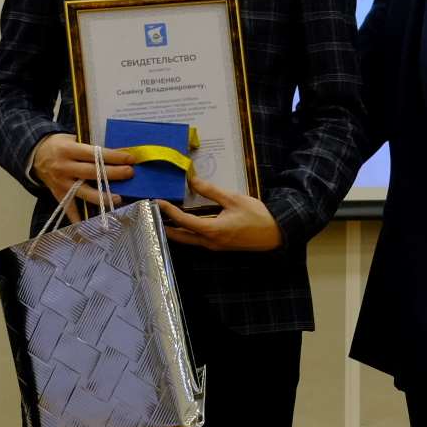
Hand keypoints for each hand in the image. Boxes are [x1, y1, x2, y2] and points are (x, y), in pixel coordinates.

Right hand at [31, 133, 140, 212]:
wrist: (36, 155)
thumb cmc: (60, 145)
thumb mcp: (73, 139)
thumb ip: (92, 146)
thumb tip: (119, 152)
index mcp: (68, 150)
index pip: (94, 153)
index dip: (113, 156)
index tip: (130, 158)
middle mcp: (64, 167)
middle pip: (92, 172)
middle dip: (113, 174)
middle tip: (130, 173)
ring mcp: (61, 183)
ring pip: (84, 192)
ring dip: (102, 197)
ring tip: (118, 198)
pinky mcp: (58, 194)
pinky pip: (69, 208)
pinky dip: (78, 219)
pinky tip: (89, 228)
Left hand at [155, 178, 282, 250]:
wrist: (275, 233)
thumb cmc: (256, 215)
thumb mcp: (233, 199)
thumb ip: (211, 191)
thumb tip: (192, 179)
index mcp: (212, 230)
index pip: (182, 221)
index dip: (168, 211)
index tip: (156, 201)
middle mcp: (209, 242)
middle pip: (179, 236)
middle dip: (164, 226)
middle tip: (151, 215)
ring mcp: (213, 246)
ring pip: (187, 240)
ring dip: (174, 230)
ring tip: (163, 218)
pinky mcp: (218, 246)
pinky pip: (196, 240)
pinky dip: (185, 232)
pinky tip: (182, 223)